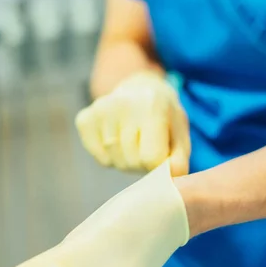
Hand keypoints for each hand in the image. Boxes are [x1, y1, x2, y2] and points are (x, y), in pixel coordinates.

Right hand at [76, 72, 190, 175]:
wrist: (141, 90)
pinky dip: (110, 158)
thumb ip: (179, 159)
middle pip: (131, 161)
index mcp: (152, 106)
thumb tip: (171, 176)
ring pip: (114, 161)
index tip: (161, 153)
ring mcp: (100, 110)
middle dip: (141, 163)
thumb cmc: (164, 119)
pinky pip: (100, 158)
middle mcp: (123, 104)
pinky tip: (117, 139)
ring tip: (133, 142)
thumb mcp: (180, 134)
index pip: (151, 157)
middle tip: (146, 146)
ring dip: (126, 161)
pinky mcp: (84, 119)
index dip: (158, 164)